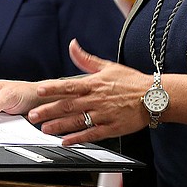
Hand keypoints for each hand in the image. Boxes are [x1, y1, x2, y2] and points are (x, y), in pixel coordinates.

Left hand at [27, 39, 150, 144]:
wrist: (153, 96)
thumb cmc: (131, 81)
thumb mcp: (108, 66)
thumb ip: (86, 59)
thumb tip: (72, 45)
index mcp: (94, 84)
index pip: (69, 86)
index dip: (53, 89)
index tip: (39, 91)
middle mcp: (97, 100)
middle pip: (68, 106)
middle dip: (49, 111)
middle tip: (33, 116)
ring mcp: (104, 115)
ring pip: (77, 121)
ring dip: (59, 126)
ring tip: (45, 129)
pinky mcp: (111, 128)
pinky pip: (92, 134)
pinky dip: (78, 138)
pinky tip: (67, 141)